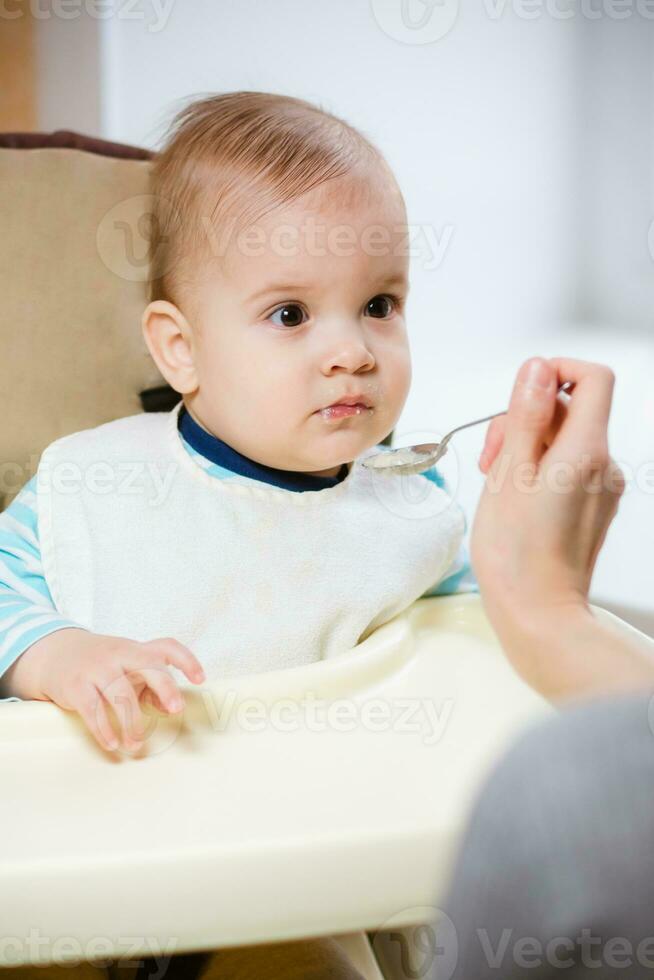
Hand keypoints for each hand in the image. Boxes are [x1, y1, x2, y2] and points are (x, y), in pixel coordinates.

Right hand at [35, 628, 205, 752]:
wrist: (56, 654)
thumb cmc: (104, 664)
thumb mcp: (128, 669)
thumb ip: (152, 686)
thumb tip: (170, 708)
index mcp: (137, 649)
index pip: (167, 647)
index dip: (187, 660)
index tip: (201, 679)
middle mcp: (119, 653)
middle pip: (147, 664)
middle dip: (165, 686)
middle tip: (176, 709)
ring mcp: (97, 668)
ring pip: (120, 693)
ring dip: (131, 722)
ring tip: (136, 744)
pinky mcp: (76, 685)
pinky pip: (92, 709)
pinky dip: (104, 729)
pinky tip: (113, 744)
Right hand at [471, 356, 625, 689]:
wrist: (538, 614)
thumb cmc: (515, 552)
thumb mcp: (509, 472)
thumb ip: (526, 414)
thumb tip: (538, 367)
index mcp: (586, 450)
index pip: (593, 377)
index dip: (556, 371)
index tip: (521, 395)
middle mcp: (604, 465)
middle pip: (571, 409)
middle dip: (526, 418)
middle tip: (493, 456)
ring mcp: (601, 487)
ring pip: (564, 439)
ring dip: (528, 446)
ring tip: (500, 484)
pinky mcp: (592, 506)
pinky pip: (567, 467)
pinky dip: (539, 470)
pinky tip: (516, 500)